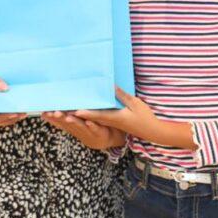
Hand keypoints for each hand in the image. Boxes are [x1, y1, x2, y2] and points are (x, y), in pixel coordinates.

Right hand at [41, 111, 125, 149]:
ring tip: (68, 117)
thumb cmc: (90, 128)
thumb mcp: (75, 123)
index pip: (61, 122)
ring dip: (74, 122)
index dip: (52, 118)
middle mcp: (79, 130)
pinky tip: (89, 122)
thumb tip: (45, 113)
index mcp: (73, 127)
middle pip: (69, 124)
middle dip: (61, 119)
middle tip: (54, 113)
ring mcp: (89, 132)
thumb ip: (62, 119)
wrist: (109, 138)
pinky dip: (92, 126)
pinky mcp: (100, 133)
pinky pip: (96, 129)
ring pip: (81, 126)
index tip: (44, 112)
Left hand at [75, 87, 196, 149]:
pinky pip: (99, 119)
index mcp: (115, 117)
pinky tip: (85, 111)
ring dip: (82, 116)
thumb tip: (110, 86)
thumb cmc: (144, 117)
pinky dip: (90, 116)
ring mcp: (112, 123)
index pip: (97, 115)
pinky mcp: (114, 123)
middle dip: (79, 114)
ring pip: (93, 119)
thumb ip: (122, 95)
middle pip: (91, 118)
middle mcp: (110, 121)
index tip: (74, 111)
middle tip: (66, 110)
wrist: (151, 131)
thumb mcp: (135, 103)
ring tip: (70, 110)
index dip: (85, 113)